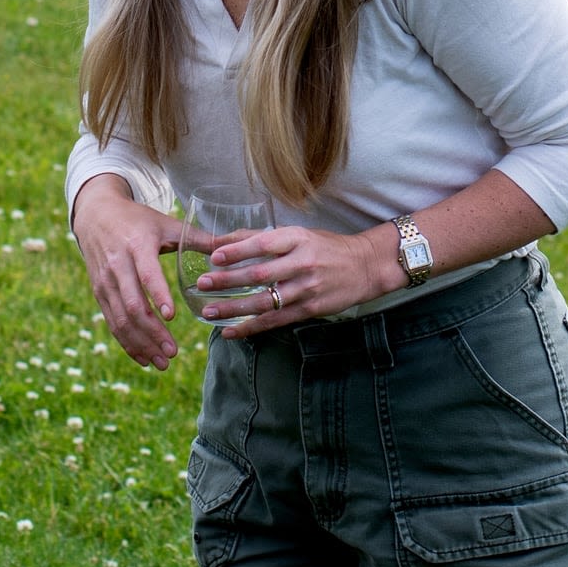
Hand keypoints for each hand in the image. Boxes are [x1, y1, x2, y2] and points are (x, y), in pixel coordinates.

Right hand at [71, 178, 217, 368]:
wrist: (96, 215)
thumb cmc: (138, 221)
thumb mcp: (166, 224)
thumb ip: (198, 238)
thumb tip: (233, 247)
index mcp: (138, 245)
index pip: (147, 274)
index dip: (158, 295)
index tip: (172, 316)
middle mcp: (118, 266)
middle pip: (133, 305)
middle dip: (153, 332)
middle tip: (173, 352)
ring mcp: (105, 282)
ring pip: (121, 319)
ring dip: (141, 344)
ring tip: (163, 362)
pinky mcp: (99, 293)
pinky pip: (112, 322)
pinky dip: (127, 343)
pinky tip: (144, 358)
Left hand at [198, 223, 396, 335]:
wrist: (365, 266)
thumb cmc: (326, 246)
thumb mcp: (298, 234)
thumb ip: (261, 238)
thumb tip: (223, 241)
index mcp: (298, 239)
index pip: (263, 244)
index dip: (238, 251)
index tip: (214, 256)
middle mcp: (302, 263)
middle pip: (259, 274)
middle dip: (228, 280)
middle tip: (202, 284)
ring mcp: (306, 288)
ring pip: (265, 301)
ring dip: (234, 308)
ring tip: (209, 310)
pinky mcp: (309, 309)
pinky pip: (275, 320)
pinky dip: (251, 327)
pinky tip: (231, 332)